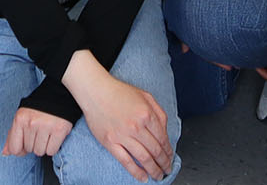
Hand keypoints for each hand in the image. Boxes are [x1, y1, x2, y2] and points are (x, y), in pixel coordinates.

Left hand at [3, 106, 72, 158]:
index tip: (26, 141)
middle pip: (29, 150)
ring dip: (44, 146)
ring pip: (40, 152)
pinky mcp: (59, 130)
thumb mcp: (22, 117)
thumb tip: (5, 152)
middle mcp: (32, 123)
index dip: (21, 148)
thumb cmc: (38, 108)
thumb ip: (12, 135)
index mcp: (20, 119)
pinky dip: (53, 147)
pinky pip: (51, 151)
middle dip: (34, 144)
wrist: (59, 95)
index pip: (14, 148)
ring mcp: (46, 126)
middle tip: (40, 131)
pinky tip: (53, 136)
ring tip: (47, 133)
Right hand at [69, 60, 172, 180]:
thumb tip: (165, 131)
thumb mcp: (146, 96)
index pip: (162, 138)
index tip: (171, 157)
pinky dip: (136, 172)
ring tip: (158, 176)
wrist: (96, 91)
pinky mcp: (110, 143)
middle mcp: (136, 126)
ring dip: (153, 170)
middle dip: (164, 163)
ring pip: (143, 158)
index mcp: (147, 114)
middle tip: (167, 170)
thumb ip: (159, 113)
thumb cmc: (120, 92)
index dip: (168, 151)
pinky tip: (143, 177)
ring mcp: (123, 136)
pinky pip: (126, 161)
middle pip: (155, 150)